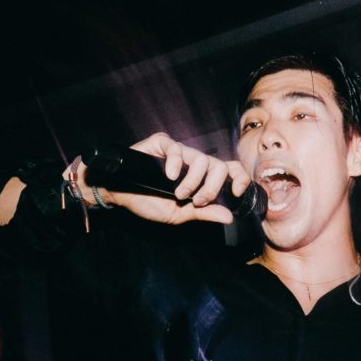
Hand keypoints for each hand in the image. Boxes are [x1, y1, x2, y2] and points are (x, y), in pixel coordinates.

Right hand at [66, 132, 251, 225]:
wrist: (120, 196)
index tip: (237, 193)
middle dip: (212, 187)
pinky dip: (175, 163)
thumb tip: (229, 217)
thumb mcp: (179, 214)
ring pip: (202, 159)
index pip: (230, 170)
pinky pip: (177, 149)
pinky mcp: (162, 144)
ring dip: (194, 181)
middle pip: (219, 166)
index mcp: (202, 177)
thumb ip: (203, 213)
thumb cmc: (148, 202)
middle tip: (197, 201)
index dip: (240, 178)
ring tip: (179, 193)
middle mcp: (193, 162)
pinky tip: (169, 176)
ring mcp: (179, 152)